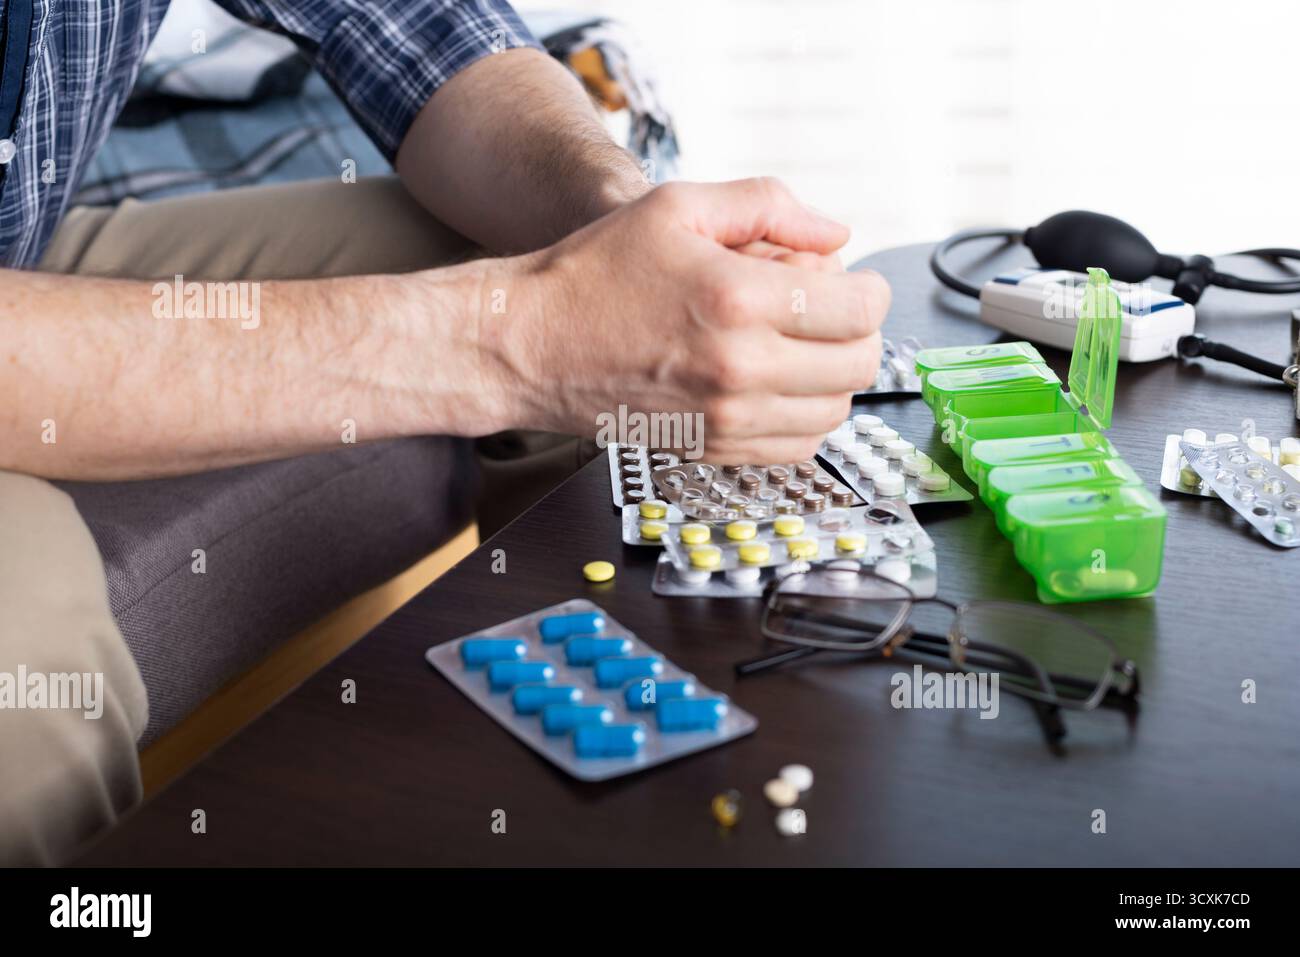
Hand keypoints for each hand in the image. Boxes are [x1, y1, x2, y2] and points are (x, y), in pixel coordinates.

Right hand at [486, 178, 889, 461]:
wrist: (529, 346)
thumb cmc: (595, 273)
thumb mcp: (677, 205)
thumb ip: (767, 205)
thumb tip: (835, 233)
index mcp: (738, 299)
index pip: (859, 310)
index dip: (870, 290)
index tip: (854, 282)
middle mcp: (740, 368)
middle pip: (858, 364)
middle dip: (859, 333)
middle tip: (832, 313)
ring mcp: (727, 418)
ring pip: (834, 412)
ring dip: (834, 377)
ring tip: (801, 348)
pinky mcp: (713, 449)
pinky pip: (798, 446)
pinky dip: (804, 416)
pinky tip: (776, 384)